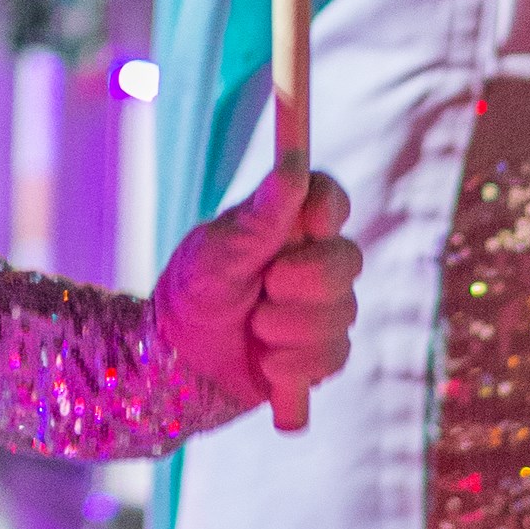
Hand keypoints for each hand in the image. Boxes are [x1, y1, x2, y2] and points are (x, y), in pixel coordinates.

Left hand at [152, 164, 359, 433]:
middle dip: (305, 280)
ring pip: (342, 313)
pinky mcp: (324, 350)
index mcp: (289, 224)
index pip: (329, 198)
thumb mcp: (218, 253)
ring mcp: (325, 306)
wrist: (182, 362)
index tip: (314, 222)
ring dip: (287, 327)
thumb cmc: (195, 292)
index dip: (329, 207)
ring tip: (253, 327)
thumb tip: (293, 165)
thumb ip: (260, 217)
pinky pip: (334, 354)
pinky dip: (293, 363)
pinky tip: (266, 362)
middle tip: (267, 286)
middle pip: (347, 259)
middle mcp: (315, 260)